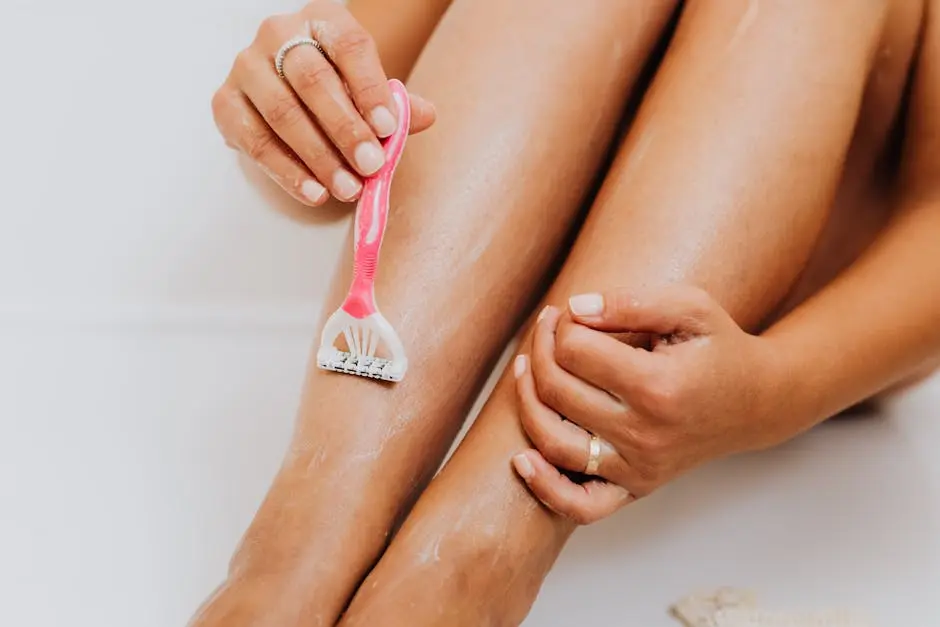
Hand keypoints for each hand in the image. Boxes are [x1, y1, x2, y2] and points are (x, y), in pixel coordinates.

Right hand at [211, 0, 435, 206]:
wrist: (285, 90)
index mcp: (322, 19)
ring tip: (348, 188)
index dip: (370, 88)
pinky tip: (315, 192)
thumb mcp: (368, 87)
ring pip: (283, 114)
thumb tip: (426, 115)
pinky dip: (287, 172)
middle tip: (371, 166)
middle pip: (312, 81)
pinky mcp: (225, 103)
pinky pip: (256, 142)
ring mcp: (246, 67)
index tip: (389, 128)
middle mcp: (278, 34)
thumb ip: (396, 103)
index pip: (349, 47)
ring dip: (319, 157)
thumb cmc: (337, 87)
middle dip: (346, 129)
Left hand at [511, 286, 782, 523]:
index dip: (561, 325)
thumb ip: (631, 303)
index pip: (576, 351)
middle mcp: (646, 434)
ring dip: (526, 401)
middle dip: (540, 350)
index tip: (567, 313)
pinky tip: (522, 459)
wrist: (755, 402)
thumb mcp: (689, 307)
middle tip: (546, 328)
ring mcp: (639, 467)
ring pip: (554, 443)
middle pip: (558, 391)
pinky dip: (545, 487)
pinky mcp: (635, 487)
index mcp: (659, 386)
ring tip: (525, 369)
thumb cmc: (718, 348)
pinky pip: (580, 505)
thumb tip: (574, 308)